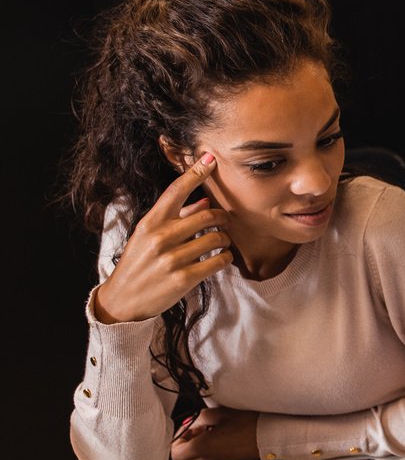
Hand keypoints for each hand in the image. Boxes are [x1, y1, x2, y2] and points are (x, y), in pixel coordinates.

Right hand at [92, 154, 232, 323]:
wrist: (123, 300)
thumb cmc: (139, 263)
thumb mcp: (149, 236)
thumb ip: (176, 217)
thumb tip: (204, 200)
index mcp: (150, 222)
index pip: (175, 190)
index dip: (195, 172)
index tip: (210, 159)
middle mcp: (160, 237)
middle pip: (206, 215)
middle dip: (221, 217)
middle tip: (224, 221)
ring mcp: (172, 258)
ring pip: (216, 238)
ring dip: (224, 240)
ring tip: (221, 243)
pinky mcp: (184, 278)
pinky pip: (219, 261)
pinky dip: (225, 258)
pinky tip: (221, 258)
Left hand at [170, 407, 259, 459]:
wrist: (269, 436)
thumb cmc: (248, 425)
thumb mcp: (219, 414)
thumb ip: (198, 418)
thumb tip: (191, 423)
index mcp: (202, 447)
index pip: (175, 452)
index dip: (178, 438)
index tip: (188, 427)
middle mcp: (207, 459)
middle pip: (184, 457)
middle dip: (187, 442)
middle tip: (198, 428)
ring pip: (195, 459)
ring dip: (197, 447)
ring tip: (210, 432)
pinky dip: (207, 450)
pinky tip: (219, 437)